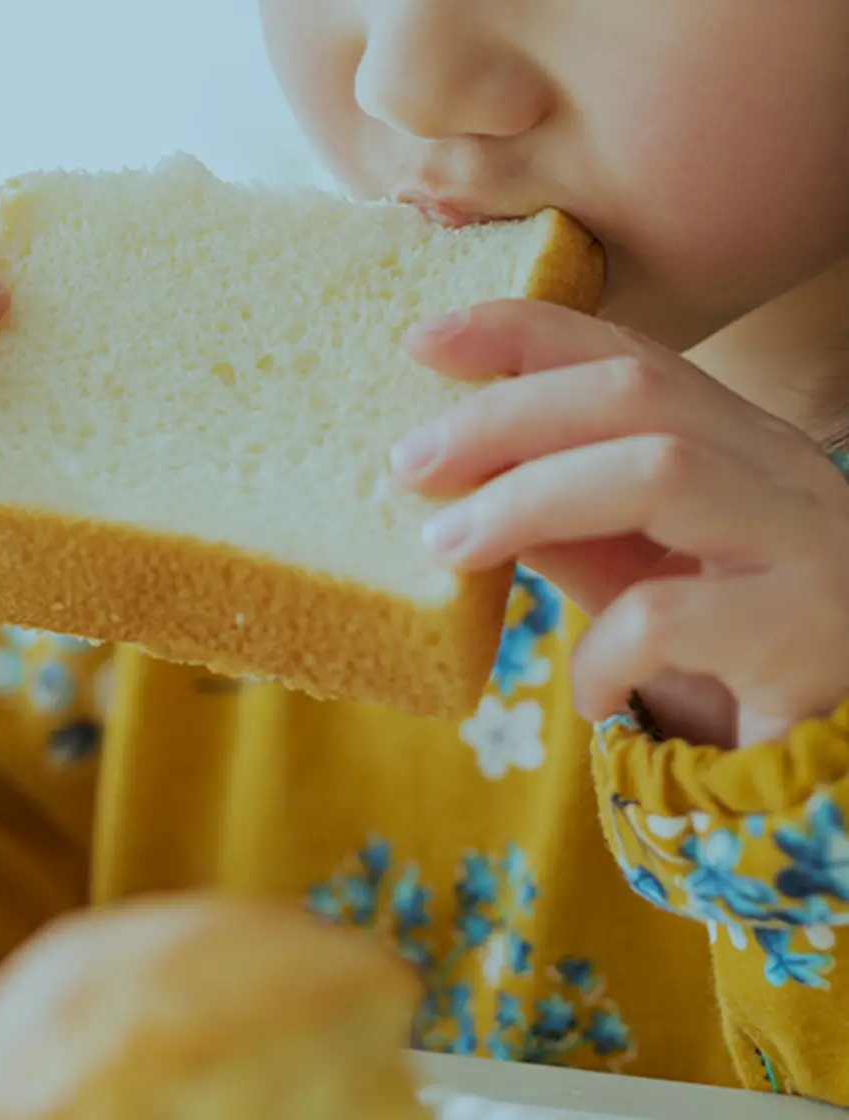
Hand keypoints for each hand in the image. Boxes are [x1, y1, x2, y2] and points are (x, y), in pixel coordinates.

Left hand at [393, 301, 848, 748]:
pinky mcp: (805, 633)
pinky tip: (583, 693)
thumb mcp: (633, 573)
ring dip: (528, 499)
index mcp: (736, 442)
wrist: (839, 756)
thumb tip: (451, 474)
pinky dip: (599, 651)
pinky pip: (671, 617)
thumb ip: (561, 520)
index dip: (523, 333)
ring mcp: (805, 544)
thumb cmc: (729, 658)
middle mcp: (779, 471)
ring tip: (446, 547)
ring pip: (658, 470)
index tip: (422, 338)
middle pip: (636, 393)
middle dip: (504, 415)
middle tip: (408, 462)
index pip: (628, 356)